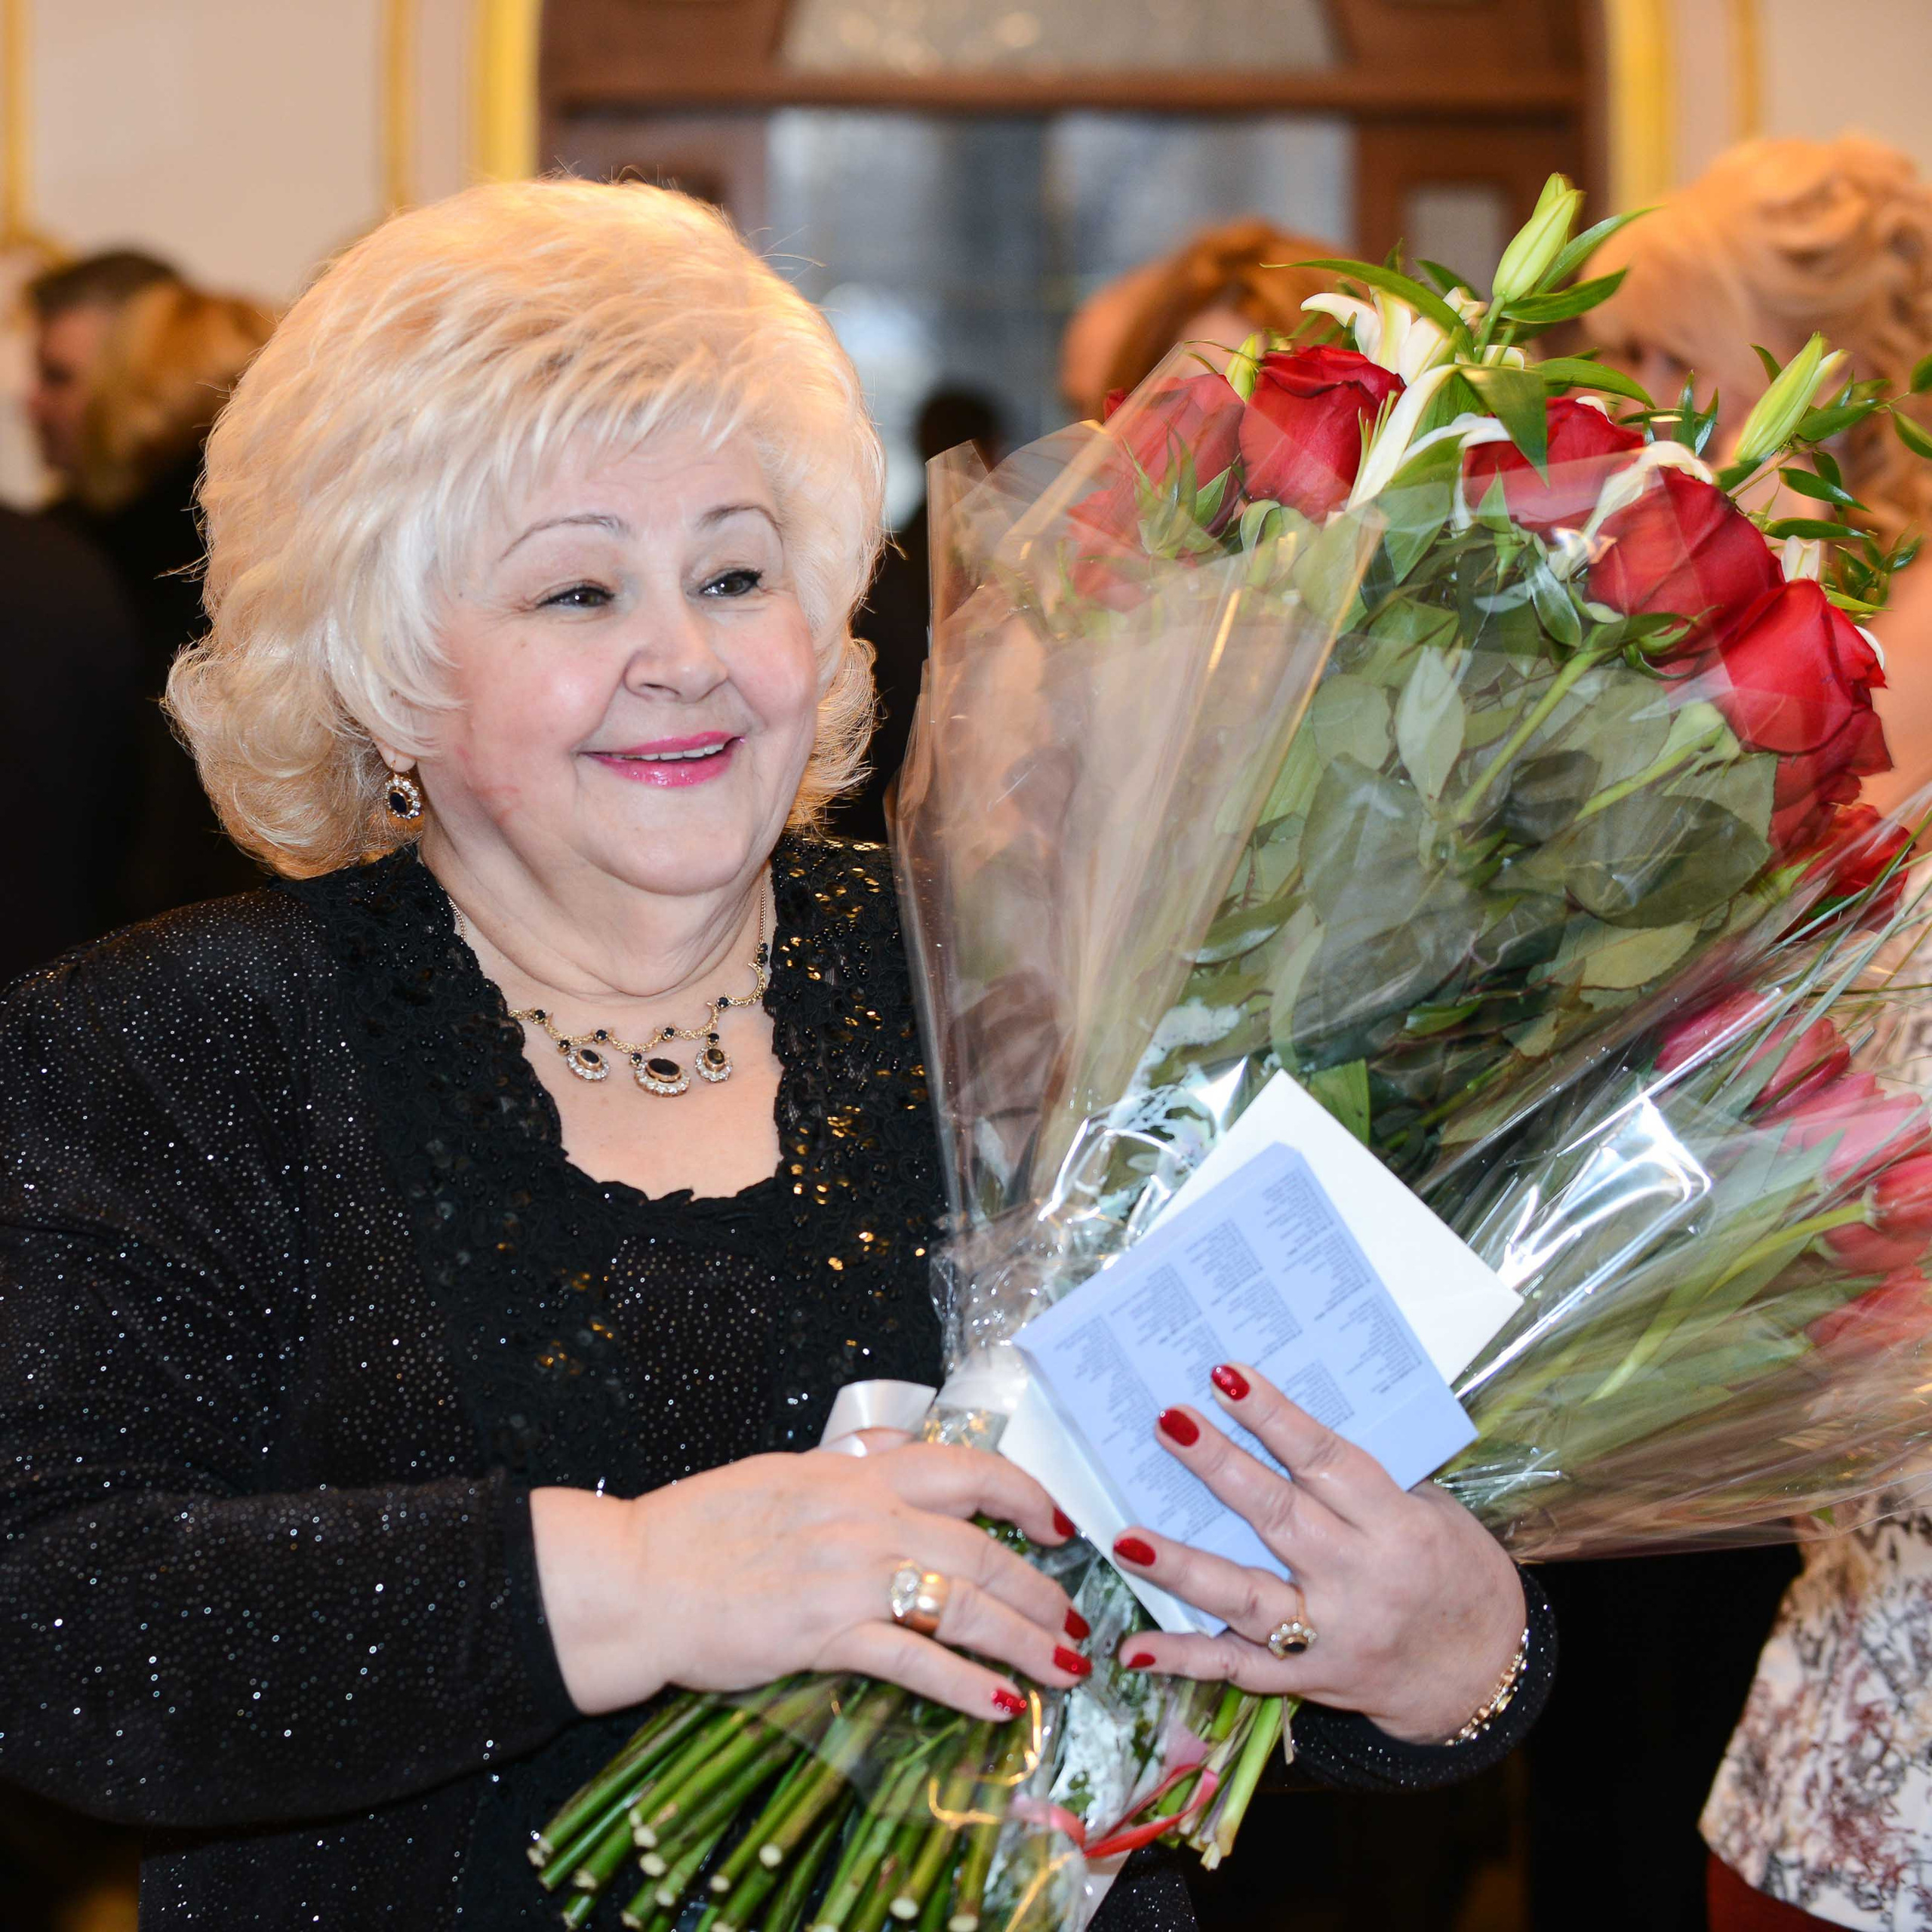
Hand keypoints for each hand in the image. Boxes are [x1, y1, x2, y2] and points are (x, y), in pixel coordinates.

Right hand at [531, 1443, 1088, 1722]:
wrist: (637, 1576)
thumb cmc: (700, 1527)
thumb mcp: (782, 1471)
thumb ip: (845, 1465)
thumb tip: (891, 1450)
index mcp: (854, 1472)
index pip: (966, 1469)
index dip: (1025, 1495)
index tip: (1059, 1523)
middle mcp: (863, 1515)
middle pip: (981, 1549)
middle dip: (1040, 1590)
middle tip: (1074, 1623)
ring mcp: (848, 1575)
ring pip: (963, 1603)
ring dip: (1024, 1640)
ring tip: (1062, 1669)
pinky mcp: (825, 1635)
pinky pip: (915, 1661)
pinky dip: (966, 1685)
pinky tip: (1001, 1705)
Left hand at [1108, 1364, 1523, 1744]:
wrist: (1483, 1673)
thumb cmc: (1451, 1569)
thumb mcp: (1429, 1510)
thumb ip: (1360, 1478)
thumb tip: (1278, 1422)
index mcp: (1396, 1526)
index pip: (1326, 1461)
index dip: (1274, 1417)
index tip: (1225, 1376)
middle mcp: (1359, 1581)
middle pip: (1278, 1517)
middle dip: (1218, 1467)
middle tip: (1168, 1422)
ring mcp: (1330, 1636)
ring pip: (1246, 1597)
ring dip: (1183, 1566)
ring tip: (1126, 1539)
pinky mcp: (1308, 1682)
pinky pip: (1239, 1669)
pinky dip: (1187, 1659)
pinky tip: (1137, 1649)